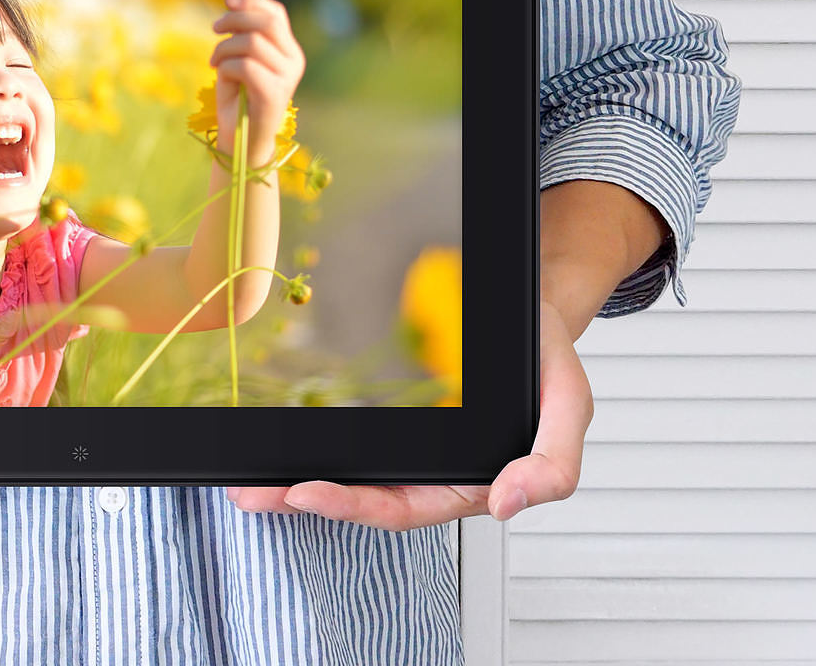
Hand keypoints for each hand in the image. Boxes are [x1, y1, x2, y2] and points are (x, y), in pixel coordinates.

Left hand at [209, 0, 305, 160]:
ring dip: (224, 49)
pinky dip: (225, 68)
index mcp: (289, 51)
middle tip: (214, 29)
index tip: (227, 1)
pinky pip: (244, 66)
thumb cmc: (238, 99)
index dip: (252, 1)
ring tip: (214, 62)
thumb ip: (242, 35)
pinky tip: (221, 78)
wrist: (240, 140)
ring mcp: (287, 78)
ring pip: (251, 43)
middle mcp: (294, 62)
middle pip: (266, 23)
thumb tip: (234, 4)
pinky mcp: (274, 94)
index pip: (276, 14)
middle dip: (235, 19)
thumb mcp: (239, 59)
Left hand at [225, 300, 590, 528]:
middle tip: (255, 492)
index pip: (403, 507)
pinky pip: (346, 432)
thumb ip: (555, 462)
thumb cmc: (542, 358)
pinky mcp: (390, 411)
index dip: (355, 507)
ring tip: (246, 481)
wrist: (528, 306)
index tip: (307, 493)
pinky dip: (308, 438)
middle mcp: (431, 469)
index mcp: (469, 481)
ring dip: (295, 478)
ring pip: (347, 470)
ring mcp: (408, 441)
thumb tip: (510, 503)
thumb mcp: (569, 404)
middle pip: (361, 497)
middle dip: (305, 499)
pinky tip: (272, 436)